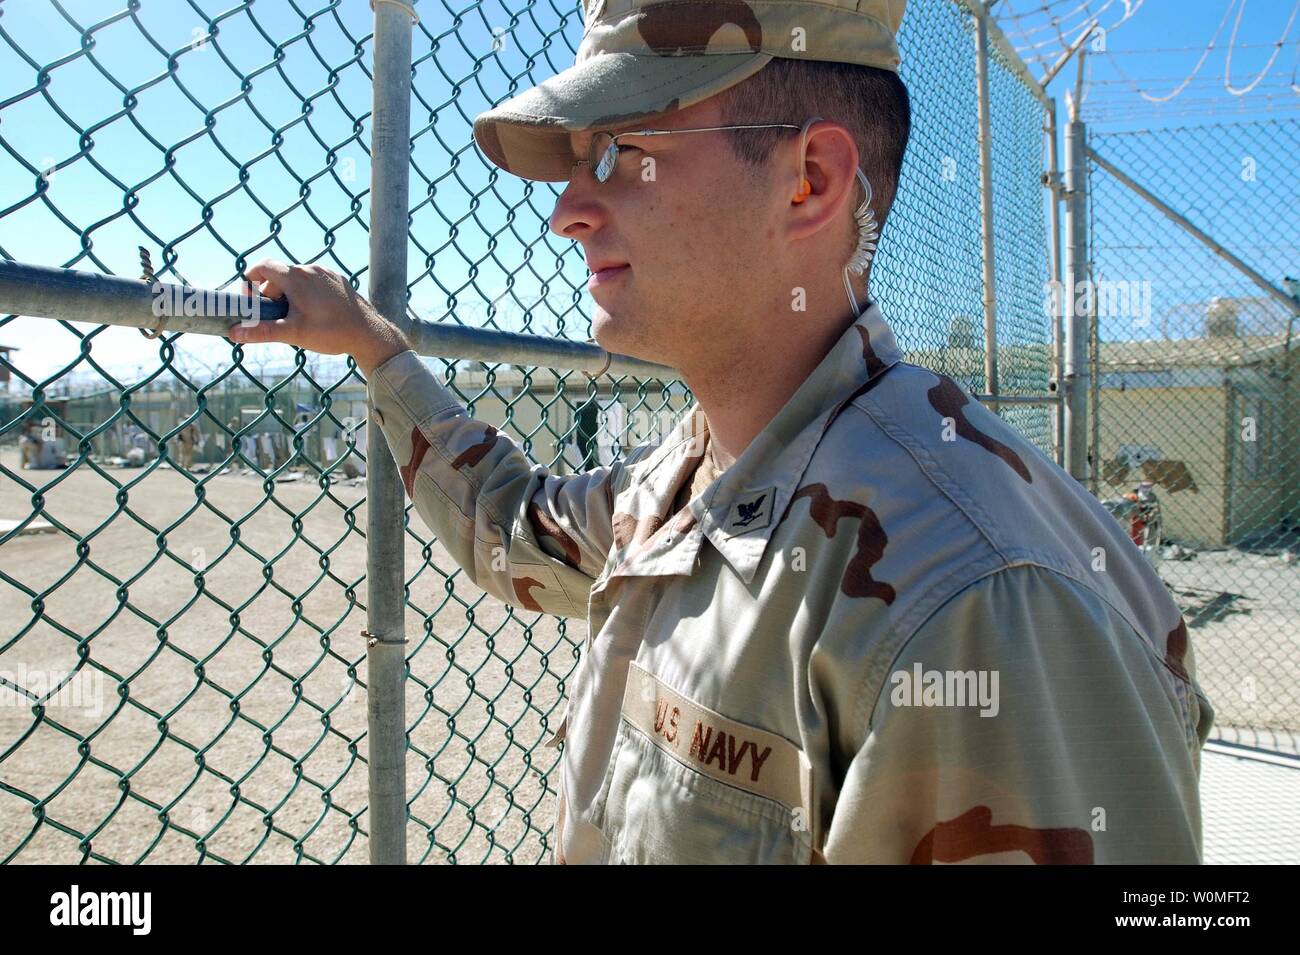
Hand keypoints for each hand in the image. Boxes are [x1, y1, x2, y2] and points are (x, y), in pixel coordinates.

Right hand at [226, 259, 410, 374]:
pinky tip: (315, 314)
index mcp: (296, 276)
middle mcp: (310, 268)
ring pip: (298, 278)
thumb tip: (234, 333)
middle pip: (280, 274)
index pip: (262, 266)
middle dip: (271, 293)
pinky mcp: (339, 280)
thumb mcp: (292, 333)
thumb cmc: (330, 332)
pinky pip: (315, 282)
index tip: (249, 298)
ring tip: (295, 317)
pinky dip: (307, 293)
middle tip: (273, 315)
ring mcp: (327, 273)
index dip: (250, 280)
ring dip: (290, 293)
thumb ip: (261, 331)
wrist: (369, 333)